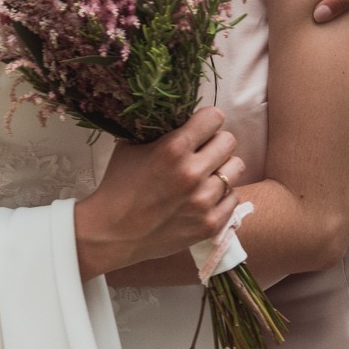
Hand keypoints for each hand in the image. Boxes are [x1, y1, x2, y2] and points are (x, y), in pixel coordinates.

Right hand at [75, 107, 242, 278]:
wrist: (112, 234)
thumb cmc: (118, 186)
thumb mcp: (131, 147)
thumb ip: (159, 130)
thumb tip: (180, 115)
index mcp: (173, 149)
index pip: (215, 117)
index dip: (207, 120)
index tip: (201, 128)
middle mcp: (193, 173)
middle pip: (229, 141)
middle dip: (216, 143)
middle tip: (203, 152)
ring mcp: (203, 201)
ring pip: (235, 168)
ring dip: (222, 169)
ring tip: (206, 175)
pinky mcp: (209, 225)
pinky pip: (234, 198)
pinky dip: (222, 196)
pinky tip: (205, 197)